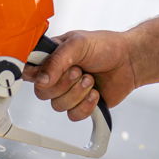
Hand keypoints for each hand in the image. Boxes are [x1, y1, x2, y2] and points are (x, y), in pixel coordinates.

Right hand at [24, 29, 138, 121]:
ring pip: (58, 106)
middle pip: (42, 93)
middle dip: (63, 84)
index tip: (48, 75)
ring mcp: (68, 92)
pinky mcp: (81, 105)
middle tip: (79, 72)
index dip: (36, 77)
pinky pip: (73, 115)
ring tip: (91, 80)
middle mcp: (56, 76)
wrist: (129, 60)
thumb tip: (41, 80)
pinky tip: (95, 94)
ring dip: (77, 94)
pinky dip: (86, 106)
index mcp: (50, 58)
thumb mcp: (78, 44)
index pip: (29, 72)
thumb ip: (57, 60)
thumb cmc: (104, 46)